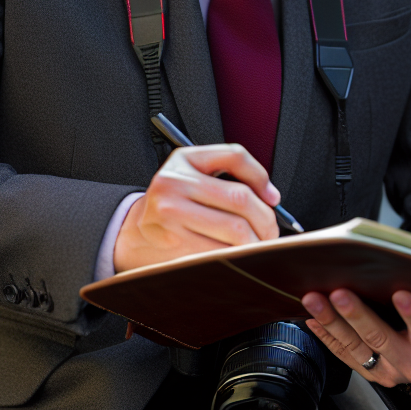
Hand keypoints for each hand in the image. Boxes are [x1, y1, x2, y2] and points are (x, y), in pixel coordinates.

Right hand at [112, 144, 280, 271]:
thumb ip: (231, 174)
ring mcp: (171, 211)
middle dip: (265, 219)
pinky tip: (238, 253)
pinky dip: (236, 253)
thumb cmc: (176, 200)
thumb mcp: (195, 173)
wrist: (138, 226)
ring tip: (258, 243)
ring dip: (255, 240)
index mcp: (186, 159)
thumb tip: (270, 197)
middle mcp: (175, 181)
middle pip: (240, 198)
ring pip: (233, 228)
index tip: (272, 198)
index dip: (261, 177)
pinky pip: (219, 249)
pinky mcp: (173, 239)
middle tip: (271, 231)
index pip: (234, 156)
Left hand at [301, 288, 410, 386]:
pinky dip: (325, 335)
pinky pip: (343, 354)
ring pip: (355, 346)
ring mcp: (386, 371)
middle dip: (357, 314)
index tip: (400, 294)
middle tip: (339, 293)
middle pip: (380, 338)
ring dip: (331, 321)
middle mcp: (410, 363)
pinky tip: (310, 318)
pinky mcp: (368, 373)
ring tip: (314, 299)